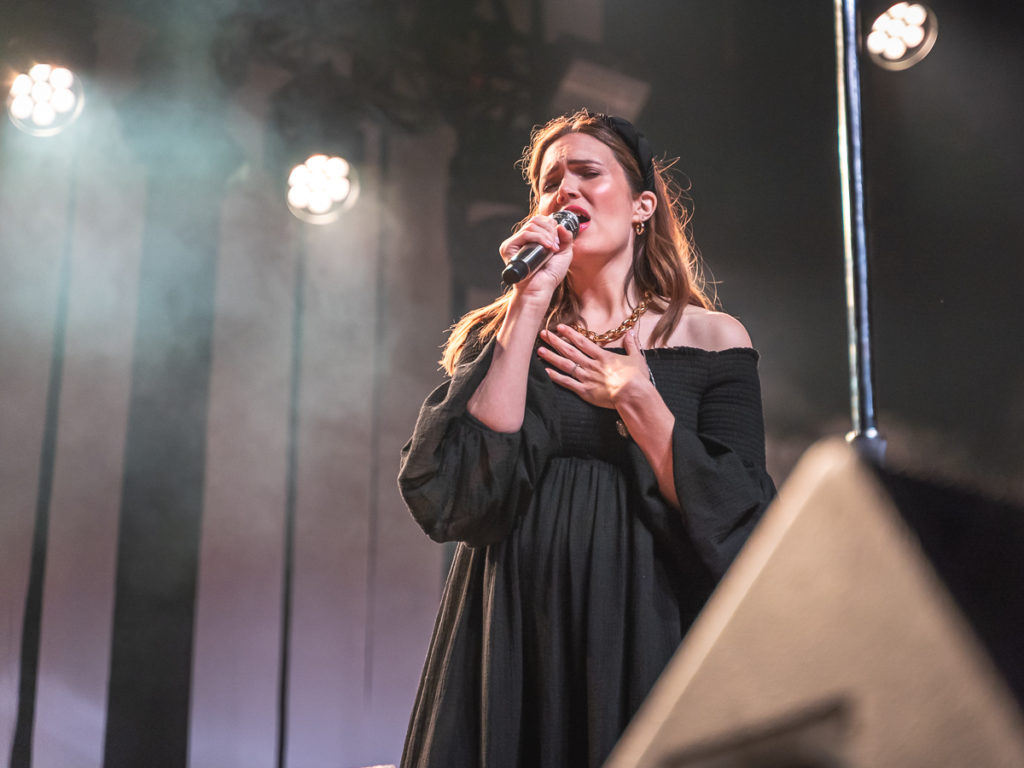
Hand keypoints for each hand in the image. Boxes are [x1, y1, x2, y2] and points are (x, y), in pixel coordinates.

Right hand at [498, 214, 575, 297]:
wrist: (540, 289)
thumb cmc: (550, 276)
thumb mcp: (564, 253)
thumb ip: (566, 238)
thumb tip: (560, 224)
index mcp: (532, 239)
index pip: (539, 221)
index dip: (551, 226)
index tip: (558, 241)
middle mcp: (522, 240)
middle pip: (536, 220)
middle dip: (550, 229)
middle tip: (556, 245)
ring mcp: (515, 243)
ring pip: (531, 226)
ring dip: (546, 234)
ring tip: (552, 248)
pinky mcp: (508, 247)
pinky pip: (525, 234)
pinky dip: (539, 237)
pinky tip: (547, 247)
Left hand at [537, 325, 653, 408]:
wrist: (634, 395)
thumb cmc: (637, 378)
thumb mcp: (637, 358)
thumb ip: (631, 345)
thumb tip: (631, 332)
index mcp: (603, 356)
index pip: (583, 342)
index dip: (570, 333)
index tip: (559, 327)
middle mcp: (592, 365)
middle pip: (570, 351)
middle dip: (555, 341)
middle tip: (543, 334)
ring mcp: (587, 378)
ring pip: (565, 365)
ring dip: (551, 356)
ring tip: (539, 349)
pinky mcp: (585, 391)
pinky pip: (567, 383)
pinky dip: (555, 377)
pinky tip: (545, 371)